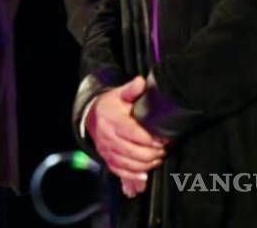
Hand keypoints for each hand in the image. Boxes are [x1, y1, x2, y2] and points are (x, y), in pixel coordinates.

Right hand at [85, 76, 166, 194]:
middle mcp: (108, 137)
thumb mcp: (120, 94)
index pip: (135, 134)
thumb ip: (132, 89)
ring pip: (130, 163)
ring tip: (158, 158)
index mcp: (113, 120)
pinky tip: (145, 173)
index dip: (152, 140)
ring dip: (147, 164)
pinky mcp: (107, 159)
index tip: (165, 140)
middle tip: (164, 149)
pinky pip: (121, 171)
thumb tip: (141, 82)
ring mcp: (107, 149)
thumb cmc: (111, 105)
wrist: (92, 116)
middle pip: (134, 152)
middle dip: (153, 153)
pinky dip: (134, 175)